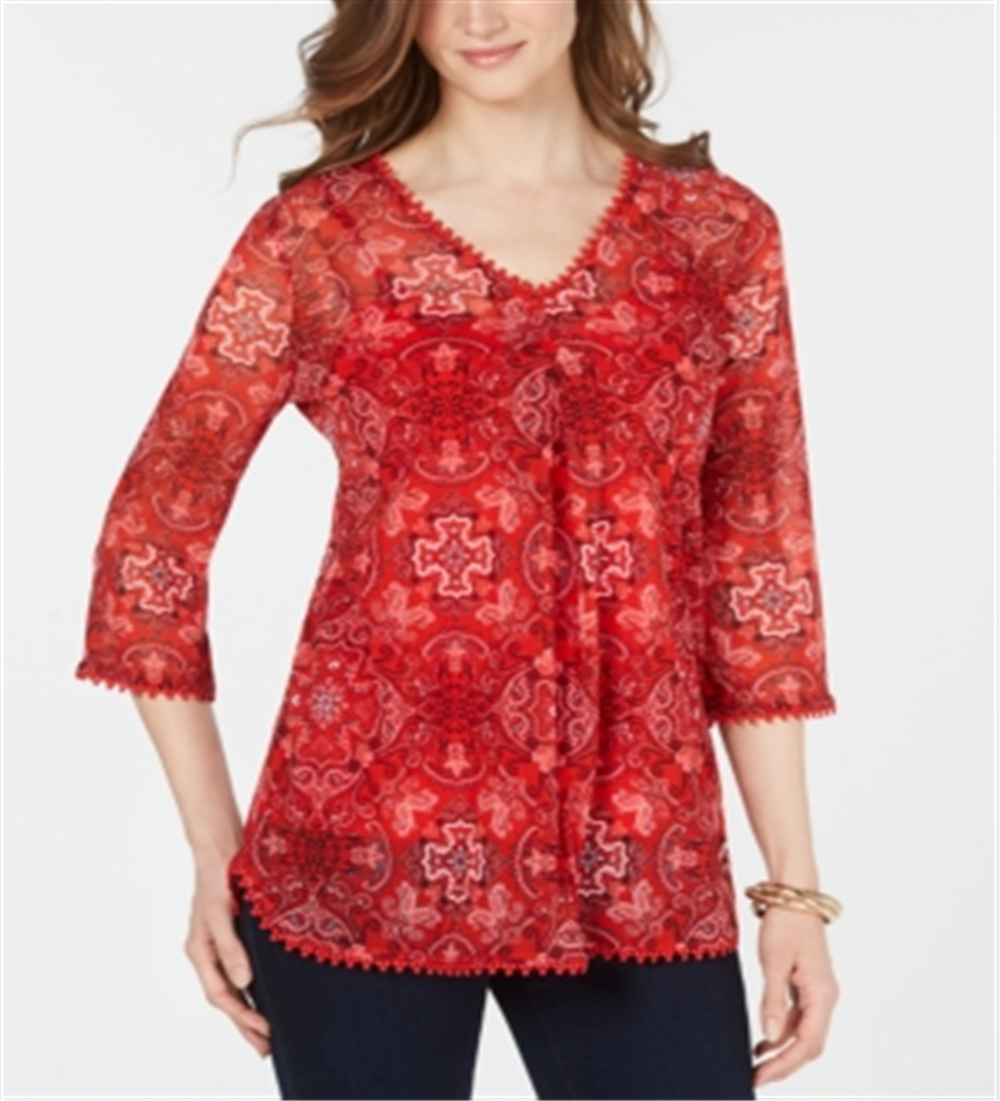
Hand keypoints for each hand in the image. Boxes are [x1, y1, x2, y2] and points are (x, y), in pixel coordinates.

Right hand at [184, 858, 271, 1056]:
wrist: (222, 844)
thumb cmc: (218, 875)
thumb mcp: (221, 912)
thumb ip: (231, 947)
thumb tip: (244, 983)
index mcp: (201, 949)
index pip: (220, 994)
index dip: (241, 1015)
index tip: (264, 1031)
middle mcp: (210, 950)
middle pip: (227, 996)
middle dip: (245, 1024)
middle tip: (266, 1049)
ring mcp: (223, 942)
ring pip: (235, 984)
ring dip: (250, 1007)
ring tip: (268, 1032)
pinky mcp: (236, 931)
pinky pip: (243, 966)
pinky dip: (255, 984)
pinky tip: (268, 992)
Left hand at [752, 906, 838, 1087]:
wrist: (794, 894)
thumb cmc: (786, 922)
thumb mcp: (774, 961)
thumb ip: (773, 1001)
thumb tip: (769, 1037)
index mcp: (822, 994)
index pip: (806, 1044)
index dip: (784, 1064)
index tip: (760, 1076)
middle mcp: (825, 997)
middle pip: (808, 1043)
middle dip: (783, 1063)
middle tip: (755, 1076)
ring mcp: (818, 990)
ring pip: (804, 1032)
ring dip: (781, 1049)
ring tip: (755, 1063)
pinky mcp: (809, 983)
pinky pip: (799, 1016)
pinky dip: (782, 1030)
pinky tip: (763, 1038)